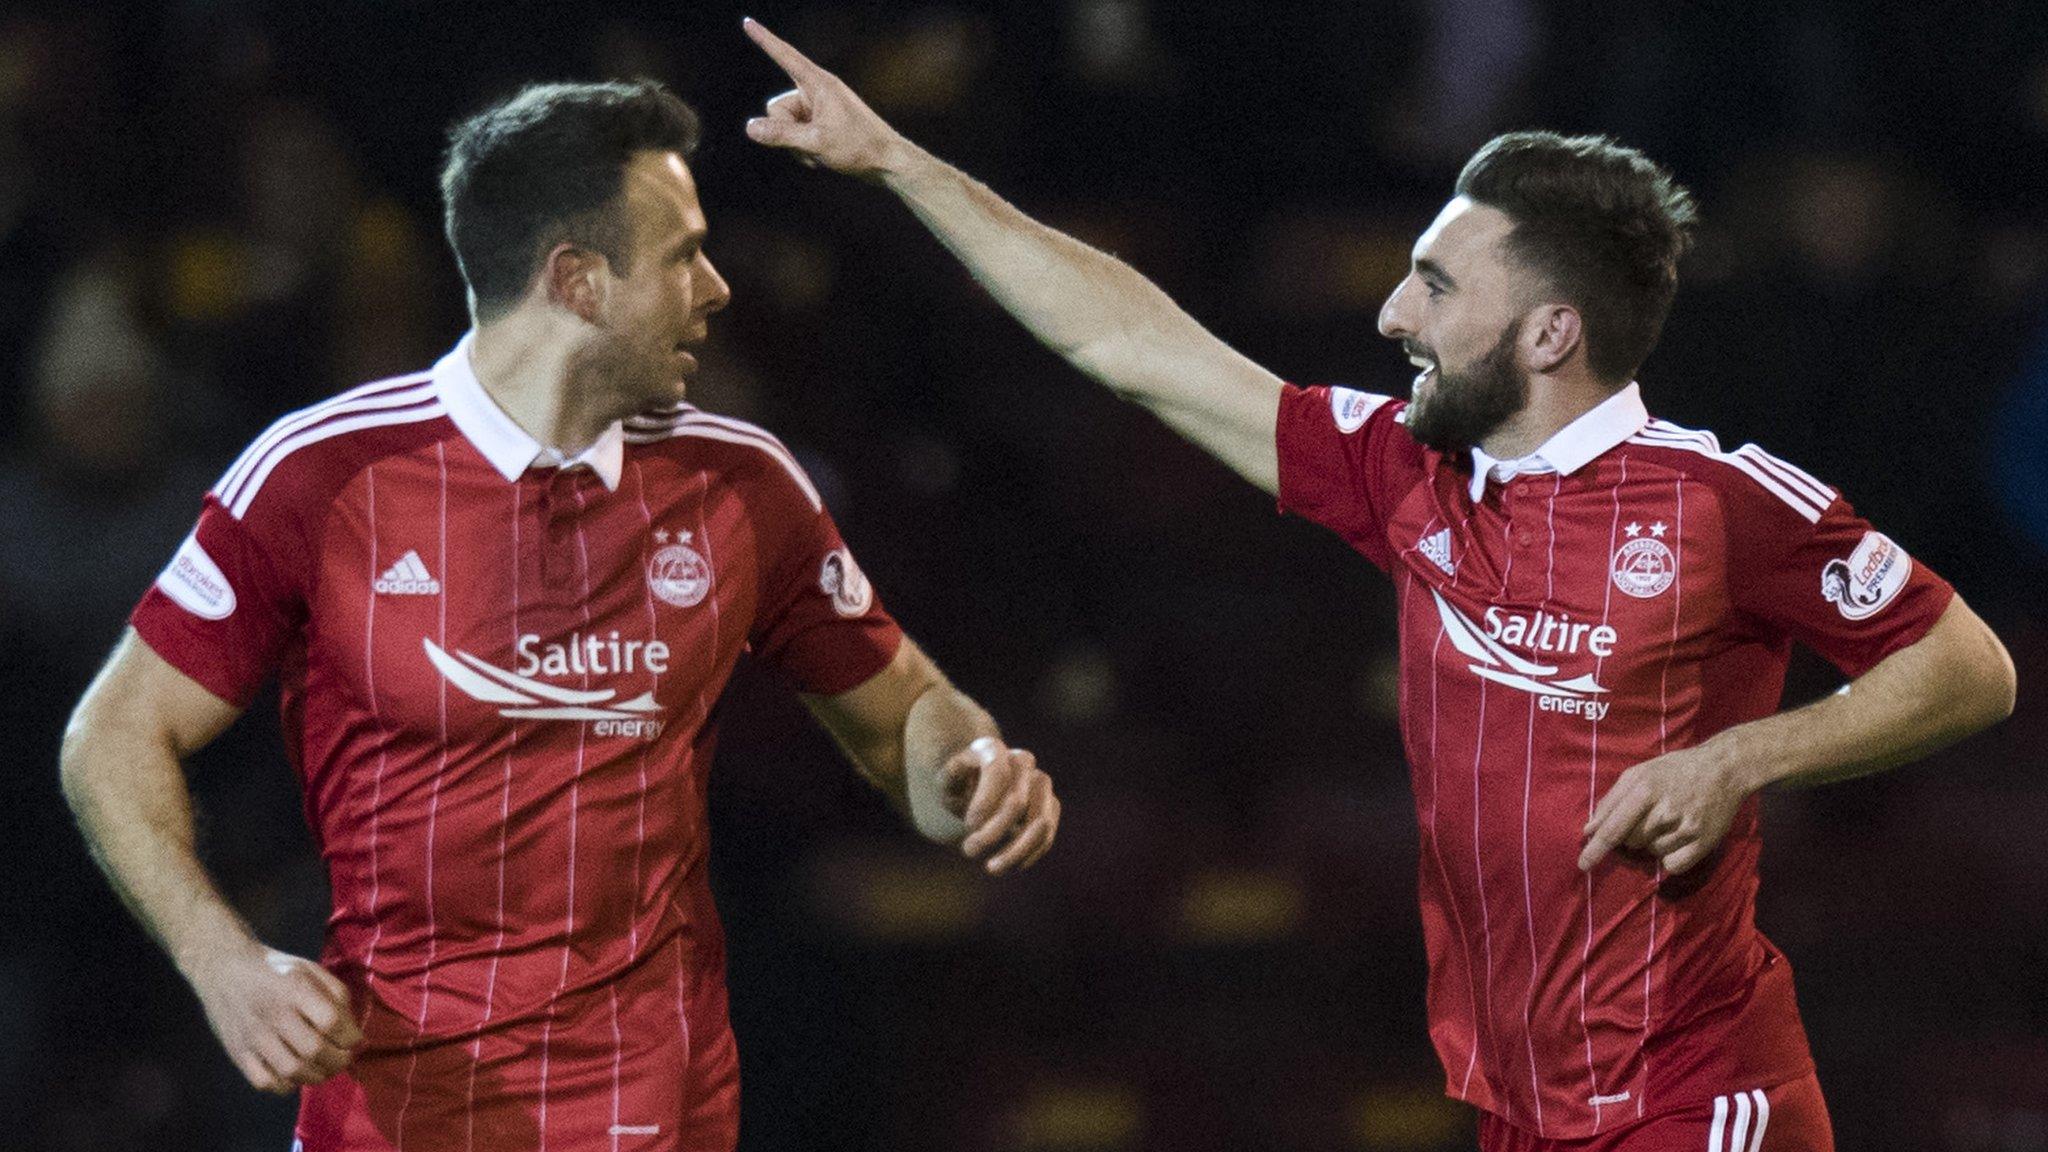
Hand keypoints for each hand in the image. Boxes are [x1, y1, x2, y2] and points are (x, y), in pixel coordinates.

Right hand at [187, 940, 361, 1092]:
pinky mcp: (238, 1053)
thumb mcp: (311, 969)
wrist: (225, 970)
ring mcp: (253, 1037)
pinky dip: (286, 1085)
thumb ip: (337, 995)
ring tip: (324, 1068)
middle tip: (345, 1058)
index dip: (351, 1036)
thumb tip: (354, 1031)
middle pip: (314, 1050)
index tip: (356, 1039)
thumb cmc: (276, 970)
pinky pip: (265, 1082)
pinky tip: (295, 1075)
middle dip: (339, 1060)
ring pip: (292, 1071)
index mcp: (294, 989)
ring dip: (317, 1076)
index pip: (331, 1021)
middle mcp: (273, 1014)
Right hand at [742, 17, 913, 177]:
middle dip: (784, 131)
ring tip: (820, 153)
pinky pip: (795, 136)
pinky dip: (802, 150)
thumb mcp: (817, 142)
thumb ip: (781, 135)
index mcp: (819, 84)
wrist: (887, 162)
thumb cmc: (859, 147)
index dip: (764, 39)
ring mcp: (816, 110)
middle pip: (776, 108)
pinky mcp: (819, 125)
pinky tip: (821, 158)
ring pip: (784, 126)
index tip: (747, 22)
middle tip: (812, 143)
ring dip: (795, 145)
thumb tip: (750, 128)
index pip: (785, 56)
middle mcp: (816, 92)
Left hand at [941, 736, 1059, 874]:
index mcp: (992, 749)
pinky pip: (1046, 837)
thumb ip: (951, 777)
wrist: (978, 786)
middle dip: (993, 833)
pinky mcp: (1051, 807)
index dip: (984, 801)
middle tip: (968, 850)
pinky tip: (1006, 866)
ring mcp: (1041, 784)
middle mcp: (1022, 761)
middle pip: (1017, 803)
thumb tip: (966, 785)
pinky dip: (1027, 856)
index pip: (997, 772)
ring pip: (1041, 823)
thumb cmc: (959, 784)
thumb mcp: (947, 780)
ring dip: (1015, 852)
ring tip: (991, 868)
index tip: (968, 825)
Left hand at [1579, 741, 1753, 874]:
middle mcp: (1665, 810)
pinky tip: (1678, 837)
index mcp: (1645, 789)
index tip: (1583, 865)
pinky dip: (1670, 857)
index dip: (1596, 849)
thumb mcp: (1639, 773)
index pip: (1613, 828)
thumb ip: (1611, 800)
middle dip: (1631, 835)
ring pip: (1651, 852)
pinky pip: (1673, 865)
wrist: (1725, 769)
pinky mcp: (1704, 843)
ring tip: (1669, 820)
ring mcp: (1686, 828)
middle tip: (1649, 816)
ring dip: (1652, 842)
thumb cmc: (1675, 769)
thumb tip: (1589, 830)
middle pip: (1631, 842)